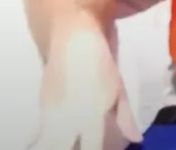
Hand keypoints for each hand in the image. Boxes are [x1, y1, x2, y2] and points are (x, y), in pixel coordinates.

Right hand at [32, 28, 141, 149]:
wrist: (72, 38)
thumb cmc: (100, 62)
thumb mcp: (118, 88)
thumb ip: (125, 117)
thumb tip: (135, 140)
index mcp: (91, 114)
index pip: (91, 148)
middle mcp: (67, 117)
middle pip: (60, 148)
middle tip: (80, 147)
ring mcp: (50, 112)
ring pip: (47, 143)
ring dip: (56, 145)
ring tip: (69, 142)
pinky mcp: (40, 105)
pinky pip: (40, 132)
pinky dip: (44, 140)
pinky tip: (49, 140)